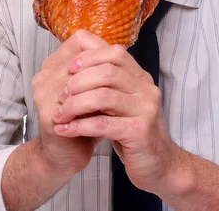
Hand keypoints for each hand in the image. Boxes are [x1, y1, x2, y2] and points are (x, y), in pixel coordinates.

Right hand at [32, 29, 107, 178]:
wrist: (64, 156)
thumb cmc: (82, 120)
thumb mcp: (91, 91)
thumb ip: (99, 70)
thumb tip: (122, 51)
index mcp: (53, 64)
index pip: (80, 39)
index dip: (103, 50)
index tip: (119, 67)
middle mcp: (45, 75)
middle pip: (84, 56)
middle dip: (107, 70)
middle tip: (125, 83)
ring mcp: (45, 93)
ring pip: (83, 78)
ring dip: (104, 89)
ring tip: (119, 100)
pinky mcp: (51, 115)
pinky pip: (80, 103)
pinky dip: (98, 108)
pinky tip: (110, 114)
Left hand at [52, 35, 179, 193]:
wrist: (159, 165)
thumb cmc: (133, 132)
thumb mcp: (121, 103)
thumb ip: (106, 85)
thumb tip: (73, 67)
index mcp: (141, 78)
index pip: (115, 53)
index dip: (89, 57)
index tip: (69, 68)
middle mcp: (146, 89)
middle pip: (107, 72)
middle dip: (77, 82)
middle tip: (60, 95)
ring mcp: (146, 109)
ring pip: (103, 97)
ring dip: (74, 105)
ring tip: (59, 115)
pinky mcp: (140, 132)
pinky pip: (103, 124)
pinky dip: (79, 126)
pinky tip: (65, 130)